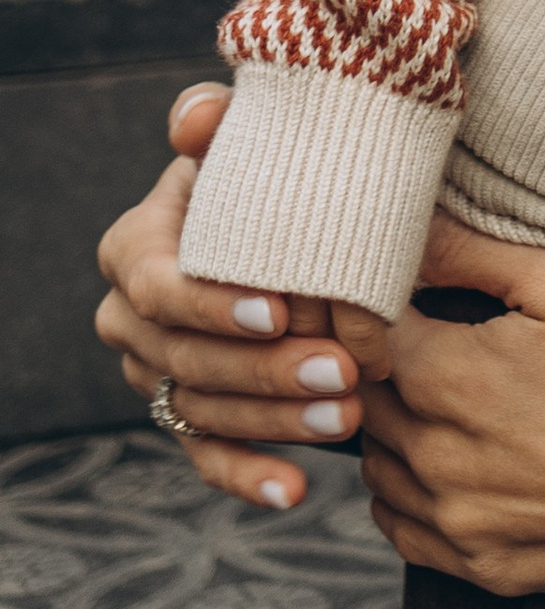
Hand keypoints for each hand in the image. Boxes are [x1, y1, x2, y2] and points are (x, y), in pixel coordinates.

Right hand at [94, 84, 364, 509]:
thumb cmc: (271, 175)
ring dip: (274, 422)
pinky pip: (208, 456)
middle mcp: (133, 318)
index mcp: (135, 248)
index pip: (158, 285)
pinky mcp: (189, 418)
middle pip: (186, 358)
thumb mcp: (250, 140)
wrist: (294, 226)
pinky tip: (295, 491)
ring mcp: (157, 374)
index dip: (212, 303)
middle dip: (265, 370)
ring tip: (348, 416)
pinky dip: (249, 476)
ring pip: (204, 410)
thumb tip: (198, 117)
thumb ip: (219, 120)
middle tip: (343, 370)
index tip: (280, 309)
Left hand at [349, 214, 544, 597]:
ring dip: (397, 432)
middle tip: (439, 351)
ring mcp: (453, 517)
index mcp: (448, 377)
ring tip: (452, 408)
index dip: (386, 312)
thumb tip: (417, 226)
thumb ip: (474, 257)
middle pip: (366, 401)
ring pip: (377, 466)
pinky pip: (401, 528)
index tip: (415, 303)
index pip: (366, 335)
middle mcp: (434, 454)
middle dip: (390, 370)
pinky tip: (452, 467)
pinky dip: (409, 495)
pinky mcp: (477, 565)